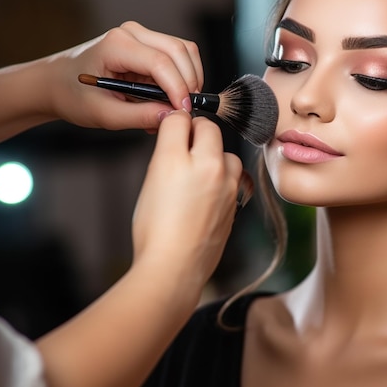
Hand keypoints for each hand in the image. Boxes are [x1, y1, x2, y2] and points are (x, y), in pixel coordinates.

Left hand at [47, 21, 203, 132]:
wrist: (57, 83)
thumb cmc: (73, 96)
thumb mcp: (103, 114)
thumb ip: (138, 116)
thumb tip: (170, 117)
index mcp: (116, 45)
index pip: (161, 62)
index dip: (178, 88)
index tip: (184, 112)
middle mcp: (132, 33)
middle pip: (179, 51)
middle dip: (190, 83)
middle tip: (185, 112)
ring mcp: (141, 35)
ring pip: (184, 52)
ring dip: (188, 80)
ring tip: (173, 108)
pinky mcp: (148, 45)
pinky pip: (177, 58)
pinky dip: (181, 79)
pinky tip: (167, 100)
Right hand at [130, 111, 242, 293]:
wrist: (174, 268)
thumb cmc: (154, 231)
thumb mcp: (150, 184)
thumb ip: (166, 153)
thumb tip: (177, 137)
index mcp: (176, 159)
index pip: (180, 119)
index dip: (173, 121)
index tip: (172, 127)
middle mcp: (207, 167)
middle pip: (209, 129)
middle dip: (197, 132)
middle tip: (184, 146)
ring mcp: (226, 186)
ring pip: (227, 153)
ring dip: (215, 155)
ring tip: (197, 172)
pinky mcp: (235, 203)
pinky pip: (233, 179)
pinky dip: (222, 179)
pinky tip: (205, 194)